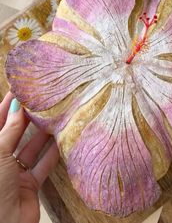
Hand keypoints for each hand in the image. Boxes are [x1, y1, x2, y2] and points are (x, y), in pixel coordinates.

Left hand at [0, 92, 58, 222]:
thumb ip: (10, 130)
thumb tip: (17, 106)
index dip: (6, 107)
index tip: (18, 91)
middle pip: (13, 134)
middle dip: (25, 118)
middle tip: (39, 101)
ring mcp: (14, 173)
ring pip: (30, 148)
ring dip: (41, 135)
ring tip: (53, 117)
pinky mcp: (29, 184)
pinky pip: (42, 165)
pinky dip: (52, 154)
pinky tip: (61, 141)